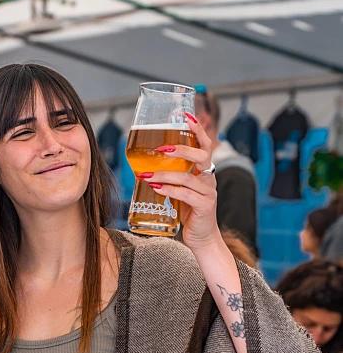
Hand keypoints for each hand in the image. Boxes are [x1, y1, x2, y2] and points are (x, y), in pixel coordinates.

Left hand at [138, 111, 220, 251]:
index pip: (204, 144)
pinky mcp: (205, 206)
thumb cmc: (187, 211)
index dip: (197, 130)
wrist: (200, 237)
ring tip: (148, 174)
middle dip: (181, 149)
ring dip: (166, 174)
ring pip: (189, 177)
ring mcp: (209, 192)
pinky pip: (187, 195)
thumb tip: (143, 165)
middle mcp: (209, 178)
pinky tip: (157, 189)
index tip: (185, 116)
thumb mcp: (179, 189)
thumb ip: (169, 176)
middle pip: (202, 155)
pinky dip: (170, 190)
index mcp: (204, 170)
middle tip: (161, 148)